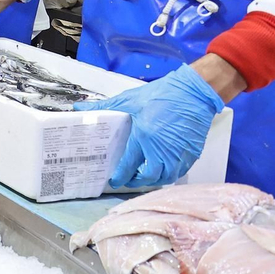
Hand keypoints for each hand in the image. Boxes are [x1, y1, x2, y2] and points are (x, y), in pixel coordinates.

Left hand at [73, 64, 224, 188]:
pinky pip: (180, 172)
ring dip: (154, 181)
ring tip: (144, 177)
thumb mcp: (131, 99)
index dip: (120, 176)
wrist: (194, 91)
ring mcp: (179, 153)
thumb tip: (80, 109)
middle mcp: (163, 149)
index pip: (129, 165)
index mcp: (145, 136)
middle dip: (137, 182)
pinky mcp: (192, 152)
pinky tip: (163, 170)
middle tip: (128, 180)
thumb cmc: (163, 94)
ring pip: (166, 178)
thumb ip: (105, 107)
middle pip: (149, 177)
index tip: (114, 180)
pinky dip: (170, 174)